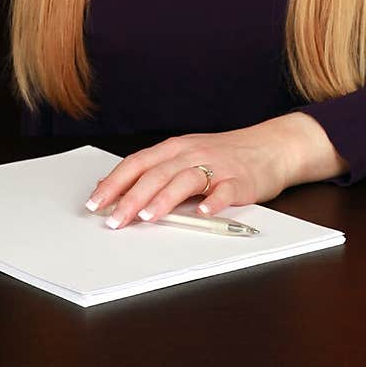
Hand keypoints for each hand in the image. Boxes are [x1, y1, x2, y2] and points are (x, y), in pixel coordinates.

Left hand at [84, 118, 313, 228]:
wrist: (271, 146)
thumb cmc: (224, 155)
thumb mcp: (186, 157)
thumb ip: (156, 171)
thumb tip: (116, 188)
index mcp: (175, 149)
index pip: (137, 163)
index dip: (114, 183)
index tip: (94, 203)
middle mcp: (192, 154)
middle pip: (156, 173)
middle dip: (131, 197)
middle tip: (113, 220)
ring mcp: (217, 166)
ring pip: (185, 180)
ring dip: (164, 198)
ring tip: (146, 216)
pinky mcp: (240, 181)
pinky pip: (225, 191)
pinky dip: (213, 202)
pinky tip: (203, 212)